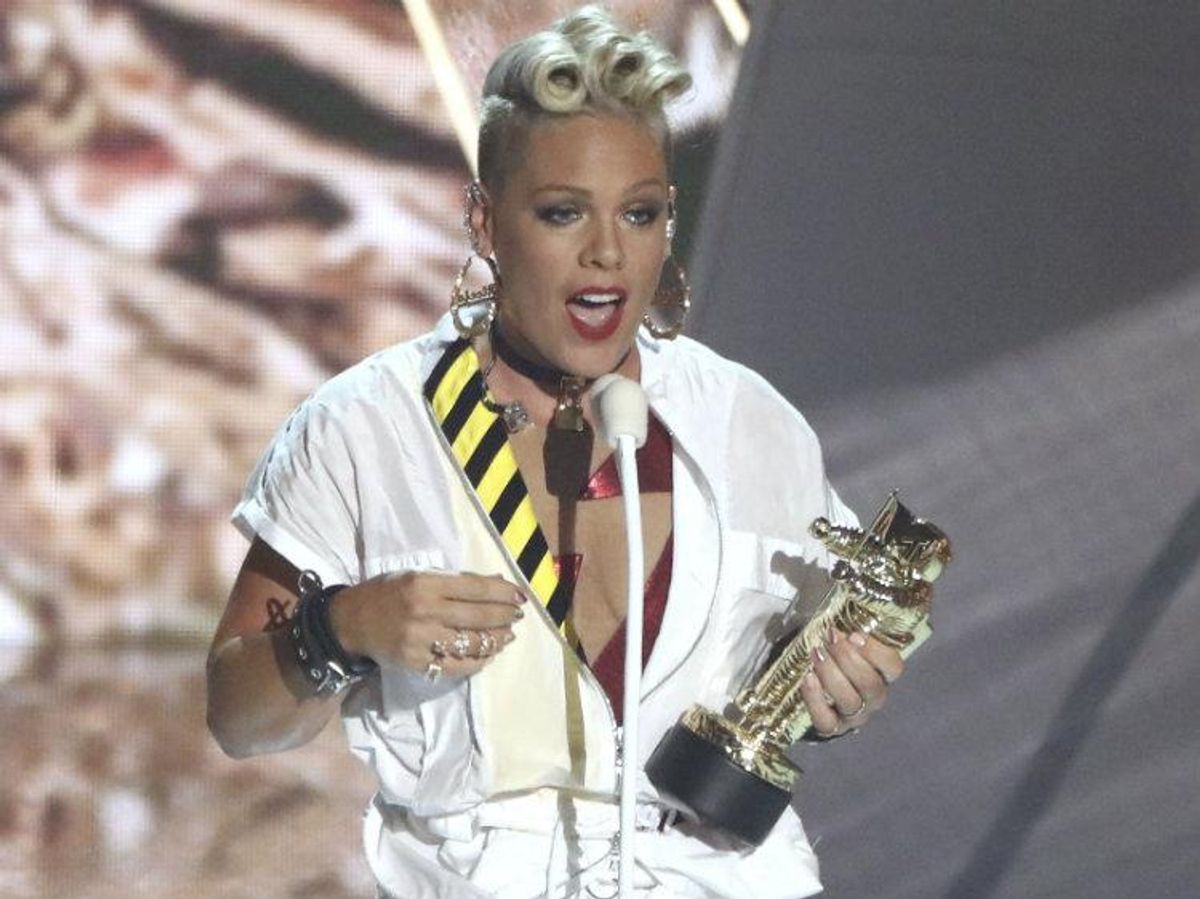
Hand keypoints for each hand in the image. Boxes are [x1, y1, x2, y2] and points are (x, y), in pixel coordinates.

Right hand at [330, 570, 527, 677]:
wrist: (351, 622)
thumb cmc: (387, 593)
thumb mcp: (416, 575)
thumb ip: (454, 580)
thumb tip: (494, 581)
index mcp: (425, 584)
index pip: (475, 588)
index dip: (502, 592)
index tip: (520, 596)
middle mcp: (425, 611)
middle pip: (478, 616)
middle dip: (504, 616)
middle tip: (517, 616)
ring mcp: (421, 640)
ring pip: (471, 643)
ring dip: (496, 640)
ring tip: (506, 636)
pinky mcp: (417, 662)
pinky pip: (456, 666)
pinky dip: (477, 662)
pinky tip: (487, 655)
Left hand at [800, 628, 903, 738]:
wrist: (813, 686)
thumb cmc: (832, 657)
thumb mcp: (843, 639)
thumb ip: (849, 627)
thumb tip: (844, 602)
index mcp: (882, 674)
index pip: (894, 667)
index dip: (876, 652)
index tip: (854, 635)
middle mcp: (873, 698)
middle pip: (870, 684)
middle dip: (848, 659)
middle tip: (829, 639)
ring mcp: (854, 716)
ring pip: (850, 700)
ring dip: (831, 674)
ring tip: (816, 654)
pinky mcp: (832, 728)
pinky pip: (826, 720)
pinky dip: (816, 699)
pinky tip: (808, 679)